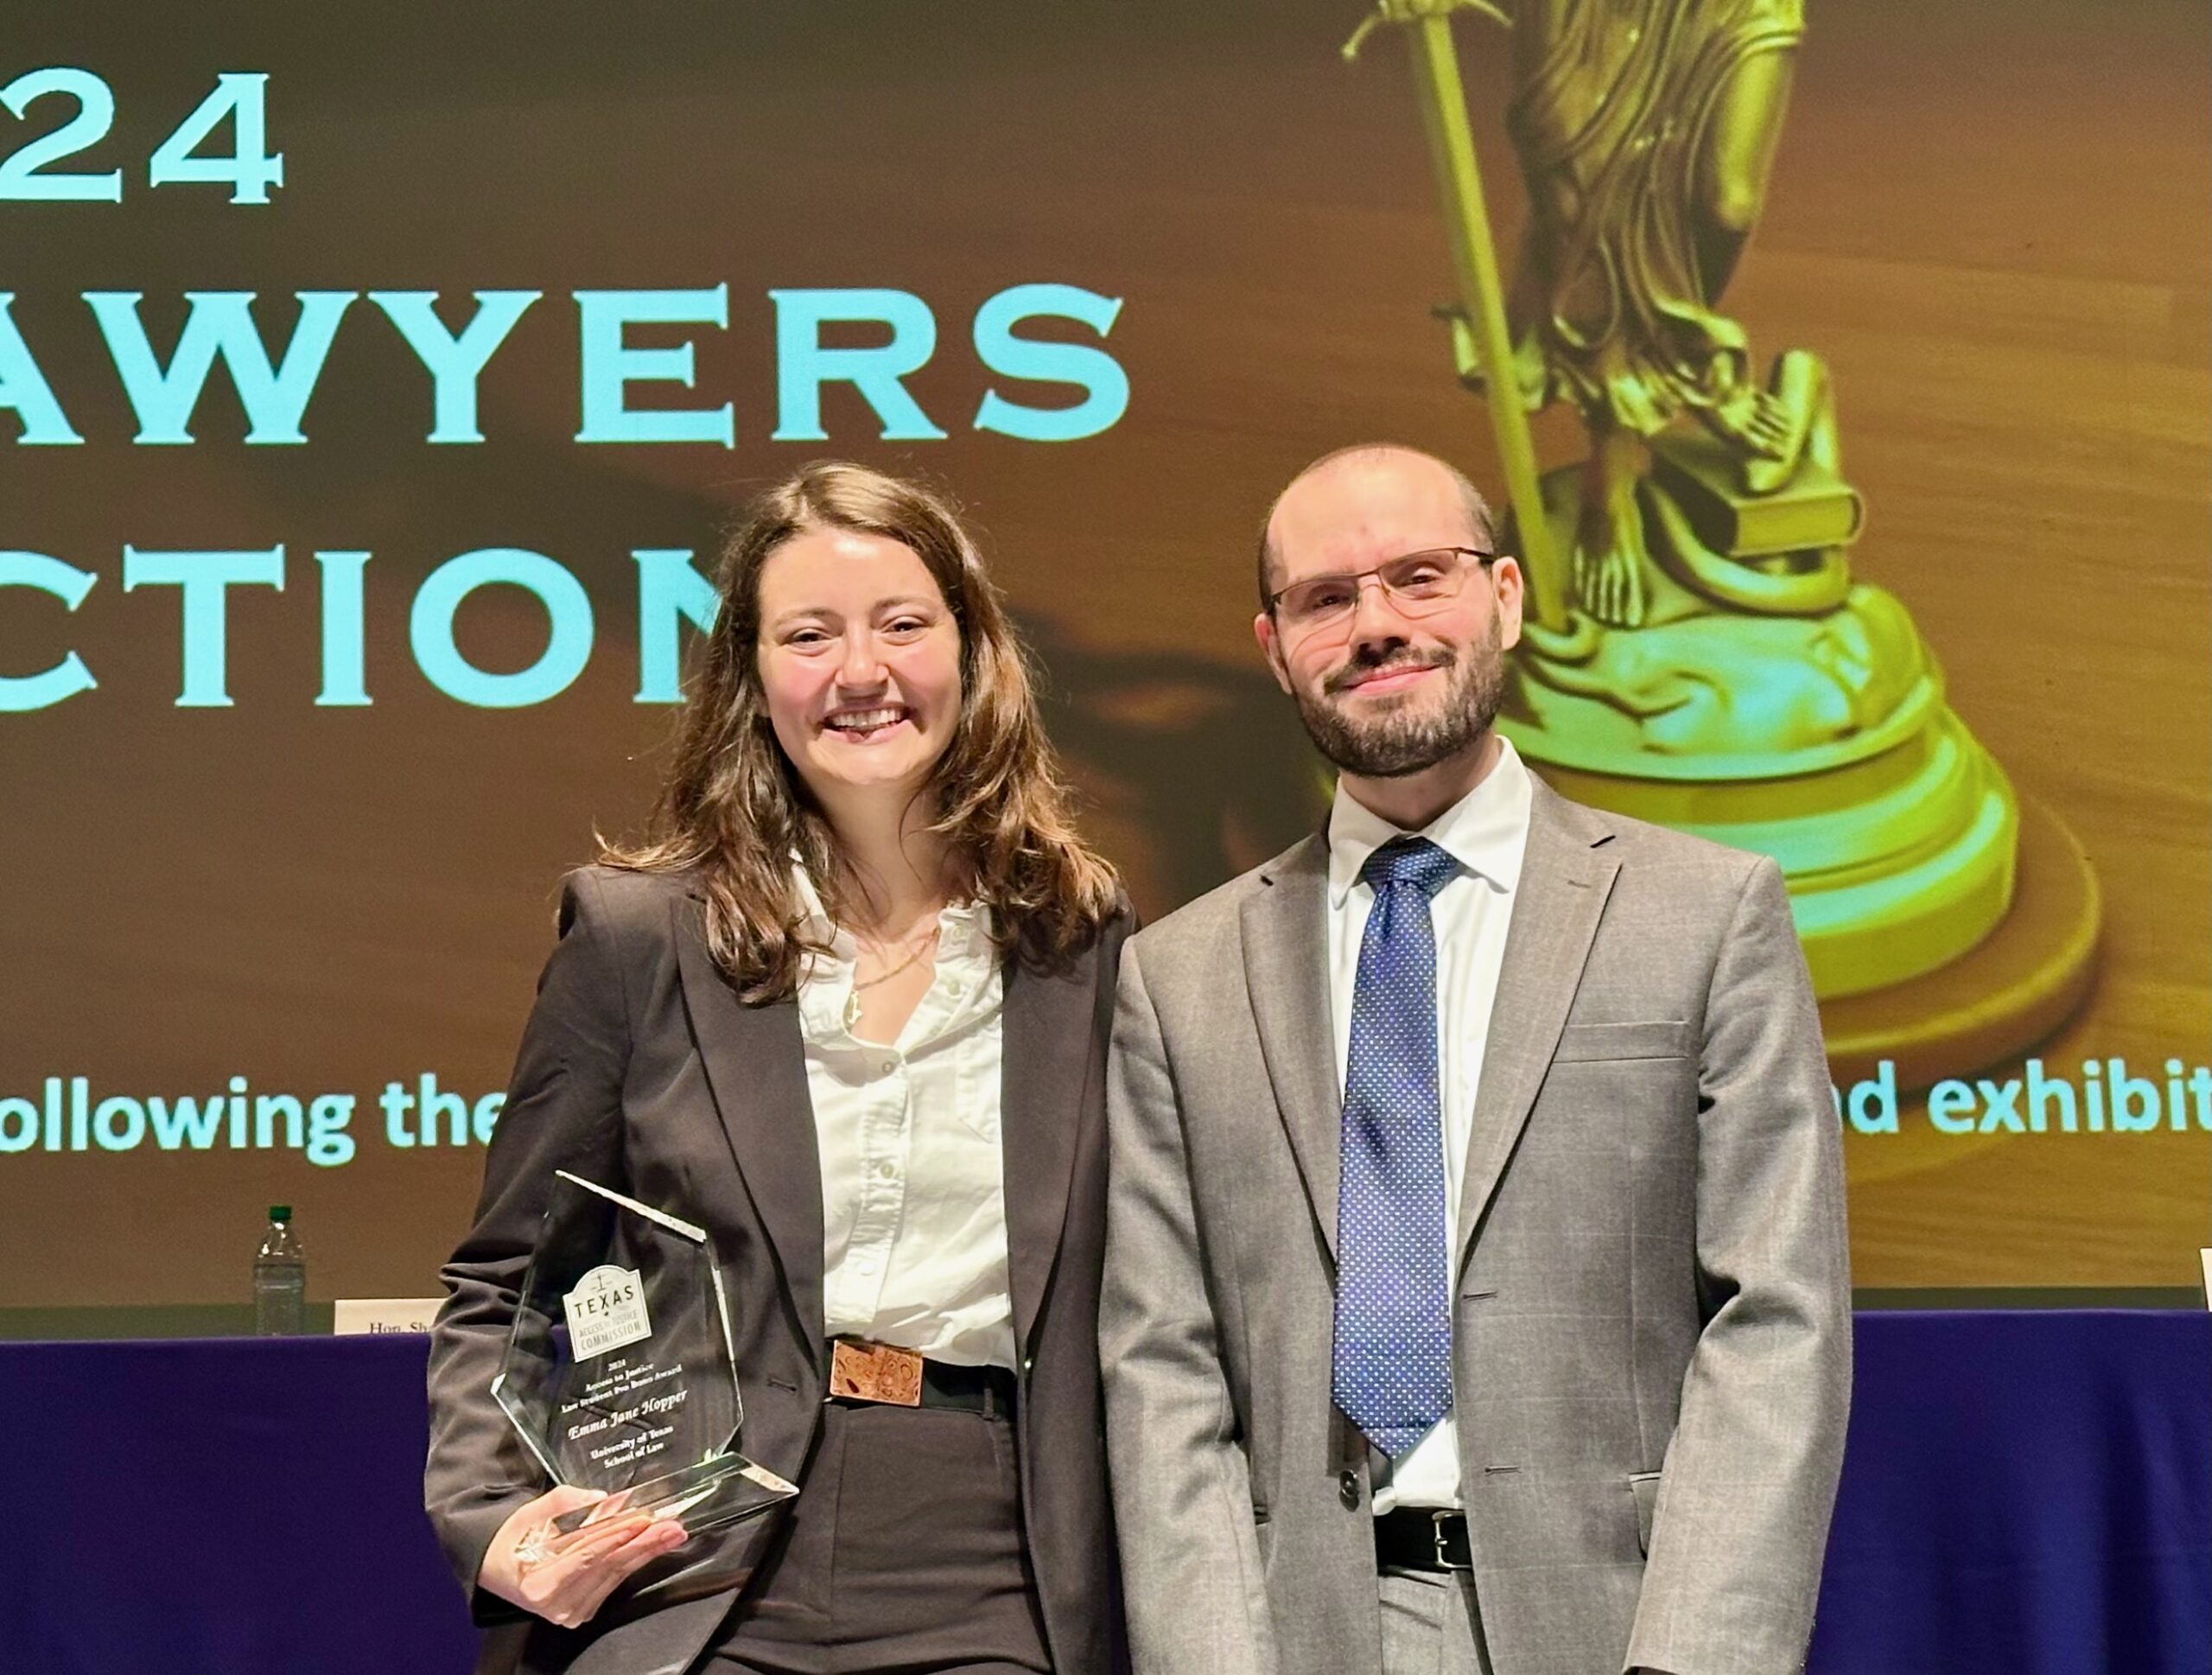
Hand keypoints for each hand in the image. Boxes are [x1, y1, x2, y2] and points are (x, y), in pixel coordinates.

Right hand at [478, 1484, 688, 1627]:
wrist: (495, 1570)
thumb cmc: (510, 1542)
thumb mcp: (526, 1516)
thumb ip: (562, 1502)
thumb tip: (600, 1496)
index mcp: (539, 1584)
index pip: (586, 1556)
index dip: (616, 1536)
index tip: (642, 1520)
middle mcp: (557, 1605)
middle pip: (608, 1567)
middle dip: (644, 1544)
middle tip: (672, 1526)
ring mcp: (571, 1612)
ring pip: (616, 1575)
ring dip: (647, 1552)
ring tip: (672, 1533)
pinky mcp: (583, 1609)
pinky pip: (613, 1581)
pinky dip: (634, 1559)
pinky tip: (652, 1544)